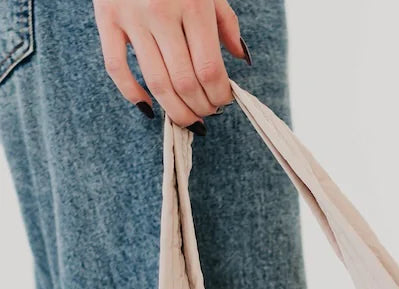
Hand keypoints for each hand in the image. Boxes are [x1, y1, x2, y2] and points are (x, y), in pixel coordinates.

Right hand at [94, 0, 249, 129]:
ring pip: (156, 83)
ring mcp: (131, 18)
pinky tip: (148, 107)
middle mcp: (161, 13)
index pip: (210, 71)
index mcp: (193, 7)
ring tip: (186, 117)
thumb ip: (226, 23)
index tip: (223, 102)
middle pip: (185, 83)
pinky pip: (116, 67)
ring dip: (175, 110)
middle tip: (206, 113)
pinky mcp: (106, 18)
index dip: (219, 96)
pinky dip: (132, 94)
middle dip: (201, 108)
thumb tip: (241, 59)